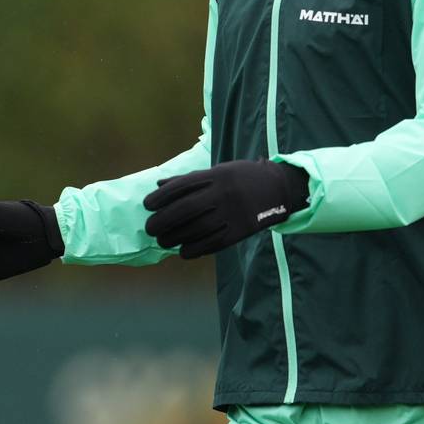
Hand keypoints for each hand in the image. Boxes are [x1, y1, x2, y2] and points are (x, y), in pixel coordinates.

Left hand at [142, 159, 309, 258]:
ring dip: (175, 238)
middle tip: (150, 228)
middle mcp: (223, 193)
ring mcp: (233, 213)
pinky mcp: (241, 230)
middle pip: (186, 209)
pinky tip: (183, 251)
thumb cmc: (240, 178)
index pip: (181, 186)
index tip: (146, 205)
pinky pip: (214, 243)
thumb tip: (158, 186)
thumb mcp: (216, 172)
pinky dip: (194, 249)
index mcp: (215, 176)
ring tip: (163, 241)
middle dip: (162, 221)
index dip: (160, 197)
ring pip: (197, 229)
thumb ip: (188, 180)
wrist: (278, 187)